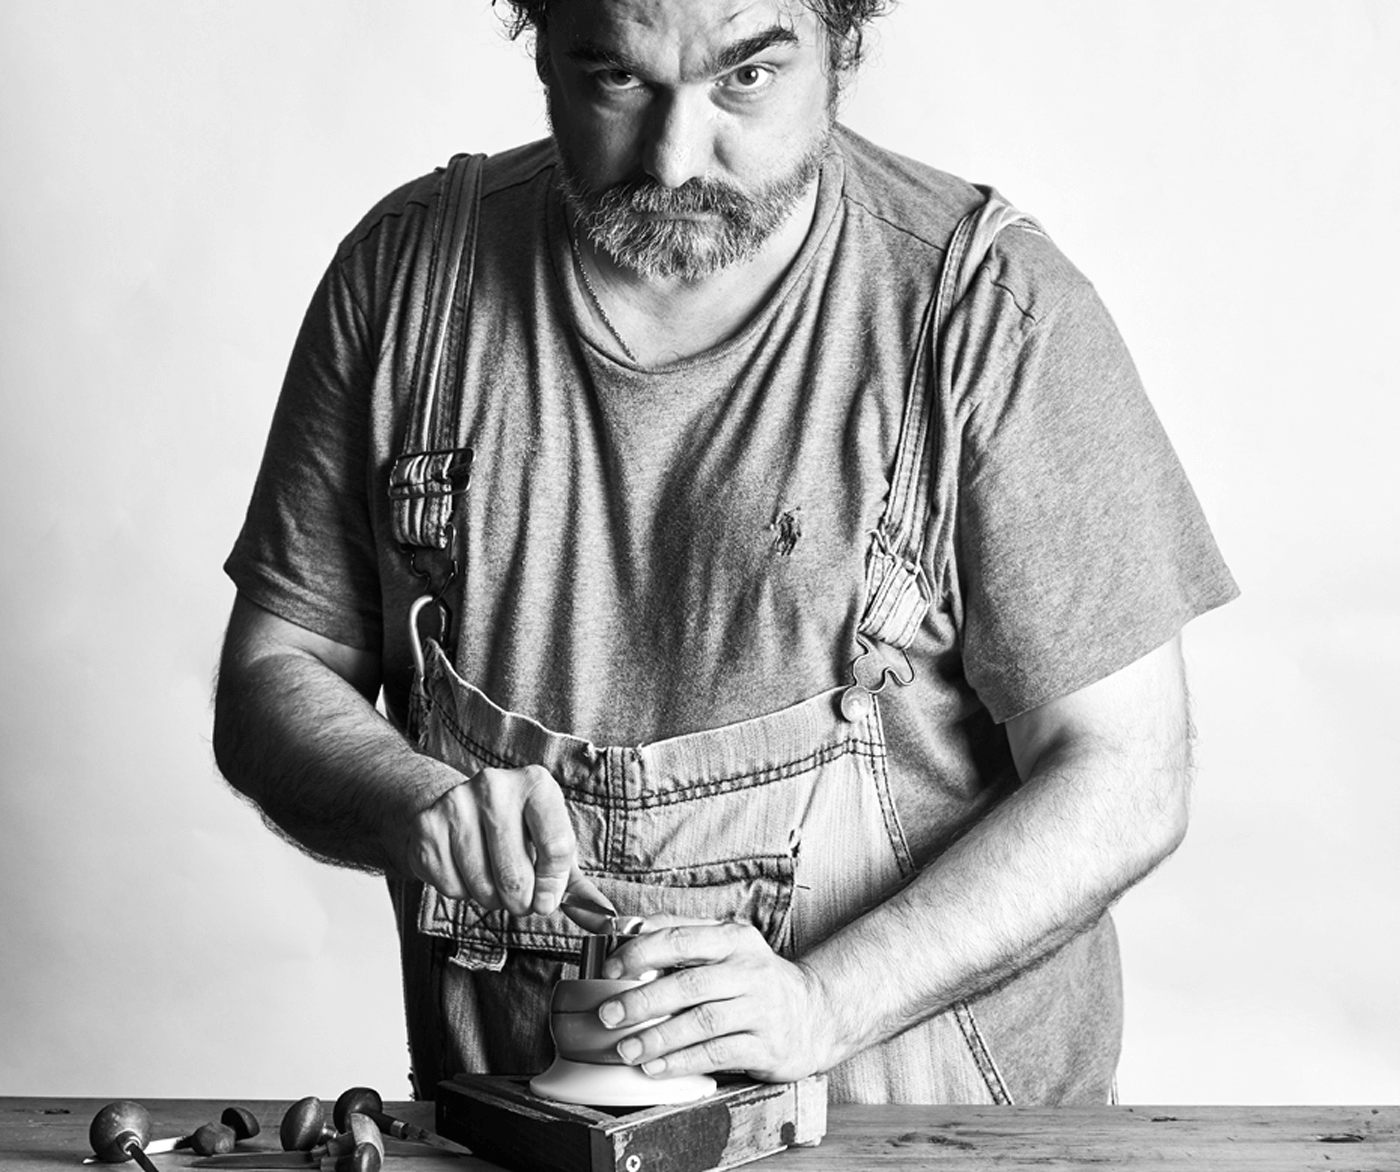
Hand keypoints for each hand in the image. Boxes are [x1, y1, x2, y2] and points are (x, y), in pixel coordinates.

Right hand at [398, 765, 578, 915]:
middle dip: (521, 901)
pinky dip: (461, 892)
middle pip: (517, 875)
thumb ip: (576, 884)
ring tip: (492, 879)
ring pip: (483, 886)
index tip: (547, 901)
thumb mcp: (551, 845)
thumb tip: (604, 918)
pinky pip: (451, 887)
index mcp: (536, 784)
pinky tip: (465, 871)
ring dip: (492, 899)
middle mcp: (496, 786)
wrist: (455, 807)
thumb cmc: (515, 829)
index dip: (553, 887)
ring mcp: (458, 803)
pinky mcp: (429, 827)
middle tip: (519, 896)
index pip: (556, 848)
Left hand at [596, 917, 836, 1083]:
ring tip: (627, 1048)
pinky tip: (657, 1067)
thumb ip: (681, 934)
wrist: (815, 1013)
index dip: (641, 954)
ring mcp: (761, 1009)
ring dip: (658, 1038)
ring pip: (702, 1023)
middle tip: (609, 1015)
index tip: (610, 971)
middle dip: (642, 1001)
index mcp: (734, 939)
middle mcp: (750, 971)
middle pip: (688, 984)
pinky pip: (718, 1054)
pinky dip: (683, 1062)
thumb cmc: (755, 979)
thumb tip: (626, 927)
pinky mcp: (768, 1046)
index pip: (681, 939)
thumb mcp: (727, 946)